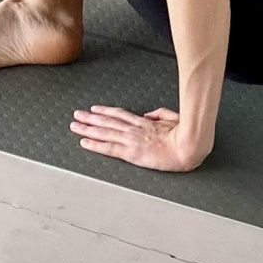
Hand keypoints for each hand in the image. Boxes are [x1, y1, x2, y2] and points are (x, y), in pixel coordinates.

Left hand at [70, 106, 208, 172]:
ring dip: (87, 129)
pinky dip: (95, 145)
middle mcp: (134, 130)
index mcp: (144, 123)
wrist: (187, 146)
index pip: (120, 115)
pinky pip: (109, 148)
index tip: (95, 109)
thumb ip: (160, 114)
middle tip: (77, 115)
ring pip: (104, 132)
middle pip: (107, 122)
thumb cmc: (184, 135)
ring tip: (75, 126)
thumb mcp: (173, 119)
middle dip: (90, 118)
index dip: (105, 112)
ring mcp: (131, 140)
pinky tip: (84, 143)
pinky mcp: (131, 153)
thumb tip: (149, 114)